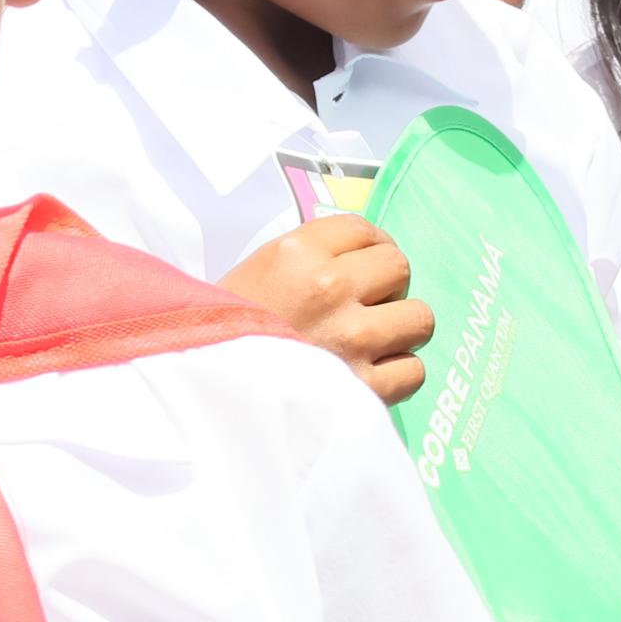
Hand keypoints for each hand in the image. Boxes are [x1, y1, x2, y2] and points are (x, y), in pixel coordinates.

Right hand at [225, 216, 434, 405]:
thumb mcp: (254, 274)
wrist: (201, 392)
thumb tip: (360, 260)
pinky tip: (369, 373)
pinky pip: (413, 370)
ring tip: (370, 340)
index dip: (370, 247)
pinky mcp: (364, 387)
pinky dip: (396, 374)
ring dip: (399, 330)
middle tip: (364, 305)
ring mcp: (351, 338)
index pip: (364, 229)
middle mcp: (329, 288)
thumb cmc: (224, 333)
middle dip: (387, 285)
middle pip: (399, 266)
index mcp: (297, 254)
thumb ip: (307, 260)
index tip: (363, 265)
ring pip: (419, 318)